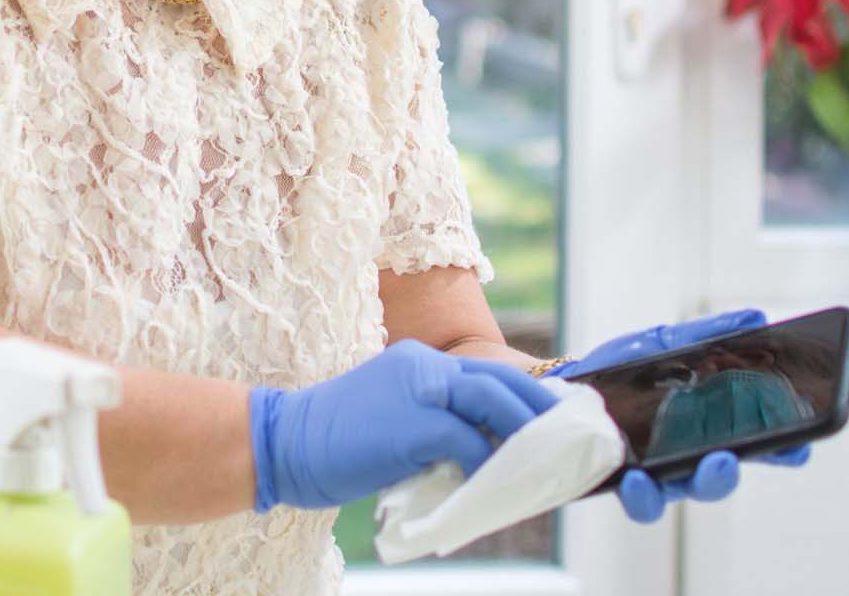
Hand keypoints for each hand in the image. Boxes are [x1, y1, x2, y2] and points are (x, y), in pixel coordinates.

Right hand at [249, 338, 559, 511]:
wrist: (281, 442)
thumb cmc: (330, 442)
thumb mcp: (389, 419)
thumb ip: (431, 423)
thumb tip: (480, 454)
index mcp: (418, 363)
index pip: (486, 372)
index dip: (525, 393)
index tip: (551, 416)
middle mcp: (423, 366)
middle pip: (501, 379)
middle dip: (540, 408)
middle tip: (566, 437)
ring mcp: (418, 390)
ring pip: (494, 402)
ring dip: (523, 433)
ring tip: (542, 462)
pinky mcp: (413, 423)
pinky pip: (469, 442)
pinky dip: (486, 463)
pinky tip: (491, 484)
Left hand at [543, 308, 813, 522]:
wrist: (560, 387)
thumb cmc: (621, 369)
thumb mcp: (662, 344)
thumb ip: (707, 334)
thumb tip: (755, 318)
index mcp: (705, 425)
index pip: (753, 442)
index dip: (781, 450)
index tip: (800, 449)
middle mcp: (684, 455)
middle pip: (719, 474)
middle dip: (730, 470)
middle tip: (731, 457)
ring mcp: (653, 472)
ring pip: (683, 491)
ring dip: (694, 484)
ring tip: (695, 468)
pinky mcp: (620, 483)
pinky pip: (640, 501)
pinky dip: (643, 494)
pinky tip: (637, 477)